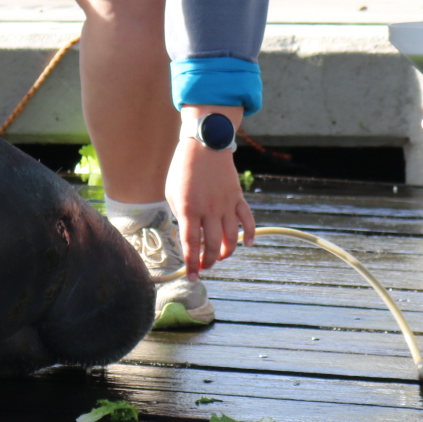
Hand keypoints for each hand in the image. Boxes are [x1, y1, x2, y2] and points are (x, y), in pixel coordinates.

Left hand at [165, 137, 255, 276]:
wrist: (204, 144)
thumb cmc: (183, 169)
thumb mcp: (172, 193)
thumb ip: (180, 215)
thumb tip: (188, 236)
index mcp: (188, 209)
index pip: (190, 244)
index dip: (191, 264)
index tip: (191, 277)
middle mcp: (209, 209)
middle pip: (211, 245)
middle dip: (208, 262)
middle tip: (204, 267)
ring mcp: (225, 204)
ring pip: (231, 237)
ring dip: (226, 252)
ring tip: (219, 257)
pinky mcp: (237, 197)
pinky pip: (247, 220)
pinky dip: (250, 234)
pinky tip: (247, 244)